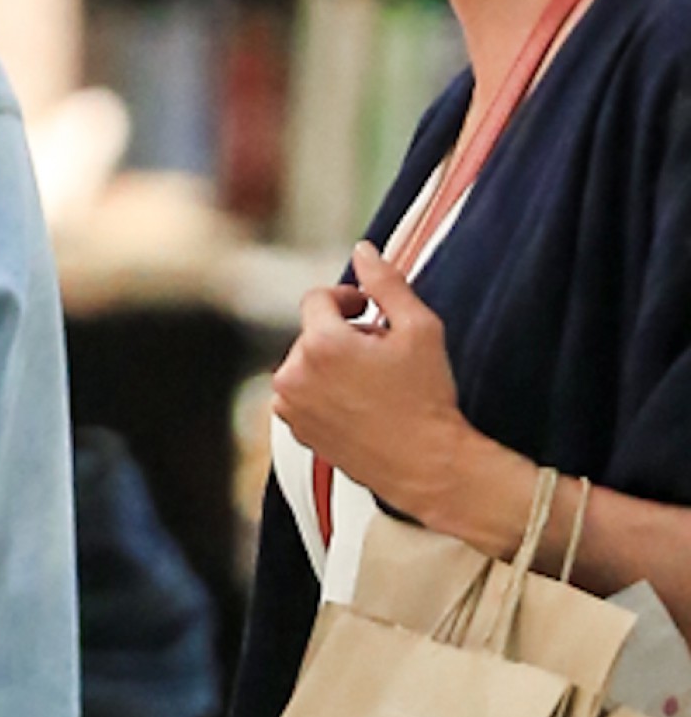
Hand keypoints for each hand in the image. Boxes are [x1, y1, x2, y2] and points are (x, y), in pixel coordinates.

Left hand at [270, 241, 473, 521]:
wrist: (426, 465)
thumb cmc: (426, 399)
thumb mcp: (419, 329)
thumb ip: (386, 282)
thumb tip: (363, 251)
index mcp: (320, 345)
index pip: (318, 298)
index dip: (348, 298)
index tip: (370, 311)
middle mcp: (294, 375)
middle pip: (312, 331)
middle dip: (344, 334)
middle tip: (383, 354)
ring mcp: (290, 406)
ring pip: (307, 362)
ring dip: (334, 362)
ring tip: (374, 381)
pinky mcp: (295, 429)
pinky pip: (303, 392)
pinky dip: (325, 390)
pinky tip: (360, 404)